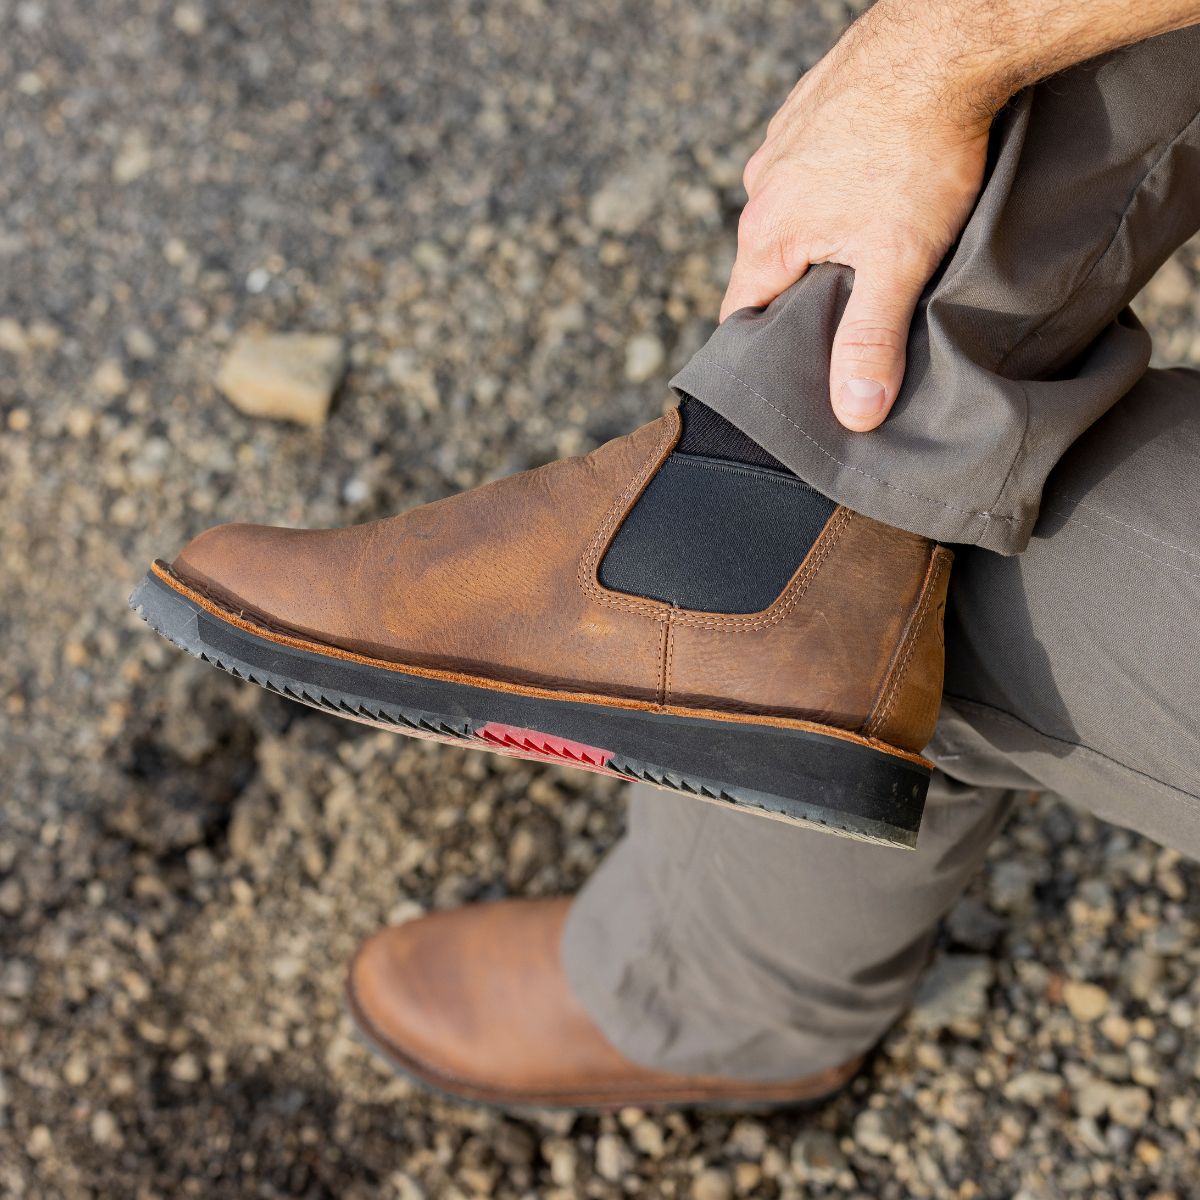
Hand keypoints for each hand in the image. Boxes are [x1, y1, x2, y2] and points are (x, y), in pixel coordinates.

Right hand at [721, 14, 990, 430]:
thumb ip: (869, 341)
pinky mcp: (810, 110)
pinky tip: (877, 182)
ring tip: (874, 241)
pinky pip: (810, 165)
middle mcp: (760, 188)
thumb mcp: (897, 262)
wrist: (944, 40)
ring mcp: (782, 143)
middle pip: (768, 266)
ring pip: (791, 214)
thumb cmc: (919, 149)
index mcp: (766, 233)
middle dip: (802, 293)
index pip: (741, 315)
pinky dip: (834, 183)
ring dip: (820, 236)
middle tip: (851, 310)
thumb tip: (852, 413)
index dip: (763, 350)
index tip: (794, 370)